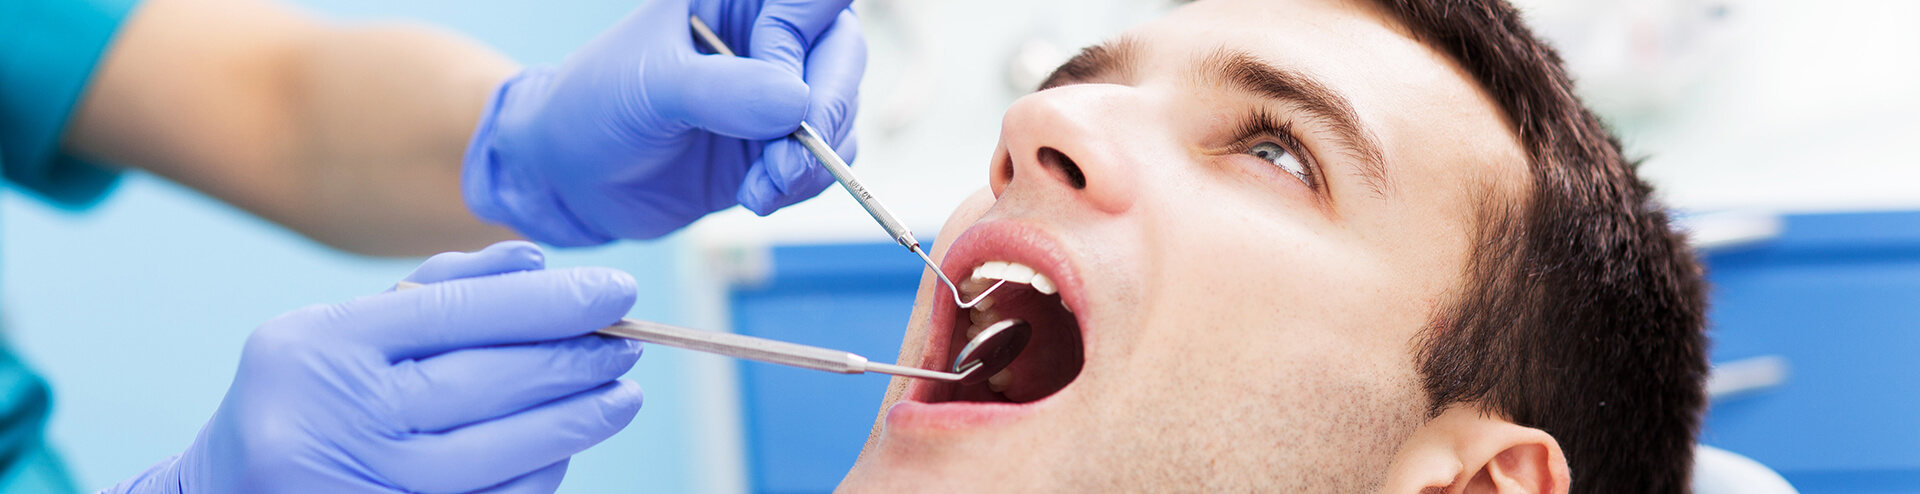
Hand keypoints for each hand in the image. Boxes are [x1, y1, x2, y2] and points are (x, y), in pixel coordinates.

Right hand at [103, 241, 643, 492]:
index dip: (551, 303)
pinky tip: (566, 444)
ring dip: (575, 421)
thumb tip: (536, 261)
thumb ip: (440, 291)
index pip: (461, 313)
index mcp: (322, 346)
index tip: (619, 291)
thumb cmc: (306, 397)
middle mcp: (338, 417)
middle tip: (631, 343)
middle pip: (489, 383)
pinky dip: (540, 472)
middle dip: (576, 361)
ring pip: (501, 452)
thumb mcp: (345, 331)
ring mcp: (363, 484)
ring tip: (621, 394)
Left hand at [464, 0, 865, 244]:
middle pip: (843, 56)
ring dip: (814, 160)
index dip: (803, 39)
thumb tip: (796, 103)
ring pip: (841, 112)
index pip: (811, 0)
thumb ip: (723, 90)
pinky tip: (757, 196)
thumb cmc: (595, 106)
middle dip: (825, 112)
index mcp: (736, 0)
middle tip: (787, 162)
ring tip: (761, 189)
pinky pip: (826, 159)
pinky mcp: (779, 146)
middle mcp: (766, 38)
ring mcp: (777, 93)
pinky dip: (803, 184)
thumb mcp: (651, 88)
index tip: (775, 91)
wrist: (571, 177)